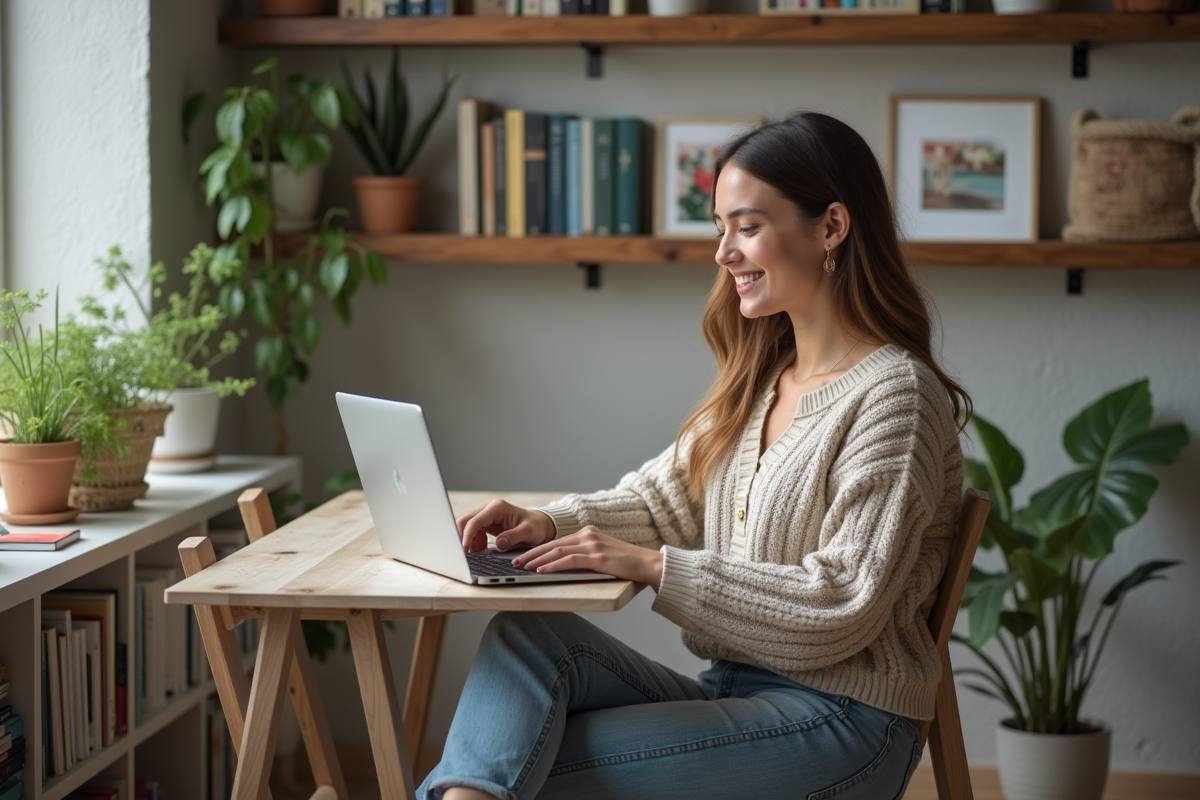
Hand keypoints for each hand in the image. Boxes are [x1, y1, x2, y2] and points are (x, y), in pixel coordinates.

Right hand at [458, 499, 556, 553]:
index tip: (464, 550)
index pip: (475, 521)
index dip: (467, 535)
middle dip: (462, 536)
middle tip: (465, 553)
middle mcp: (489, 509)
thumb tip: (499, 543)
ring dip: (467, 539)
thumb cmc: (536, 526)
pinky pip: (472, 531)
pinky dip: (472, 541)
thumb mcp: (528, 532)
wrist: (540, 525)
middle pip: (465, 521)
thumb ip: (513, 536)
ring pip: (466, 526)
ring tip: (478, 550)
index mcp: (497, 507)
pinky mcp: (486, 523)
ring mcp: (486, 515)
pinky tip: (481, 547)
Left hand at [511, 526, 663, 587]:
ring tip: (521, 566)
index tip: (523, 556)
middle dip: (531, 553)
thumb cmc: (628, 565)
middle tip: (514, 561)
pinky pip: (568, 560)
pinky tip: (541, 570)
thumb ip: (586, 557)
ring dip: (536, 559)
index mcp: (588, 533)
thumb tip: (565, 566)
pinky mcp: (597, 557)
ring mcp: (593, 544)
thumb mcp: (603, 556)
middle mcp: (588, 535)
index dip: (538, 549)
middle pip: (552, 543)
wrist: (649, 564)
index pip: (557, 541)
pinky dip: (552, 565)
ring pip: (557, 551)